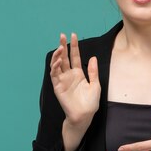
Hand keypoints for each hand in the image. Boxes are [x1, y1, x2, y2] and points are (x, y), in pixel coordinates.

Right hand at [50, 33, 100, 150]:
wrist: (84, 115)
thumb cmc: (91, 102)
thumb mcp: (95, 84)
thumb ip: (93, 71)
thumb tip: (93, 57)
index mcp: (78, 73)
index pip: (75, 56)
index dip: (74, 46)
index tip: (73, 35)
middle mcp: (69, 75)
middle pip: (64, 57)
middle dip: (63, 46)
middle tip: (62, 35)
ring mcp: (62, 80)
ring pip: (57, 64)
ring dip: (57, 55)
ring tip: (60, 47)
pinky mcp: (57, 87)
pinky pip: (54, 75)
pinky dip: (55, 67)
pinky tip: (58, 61)